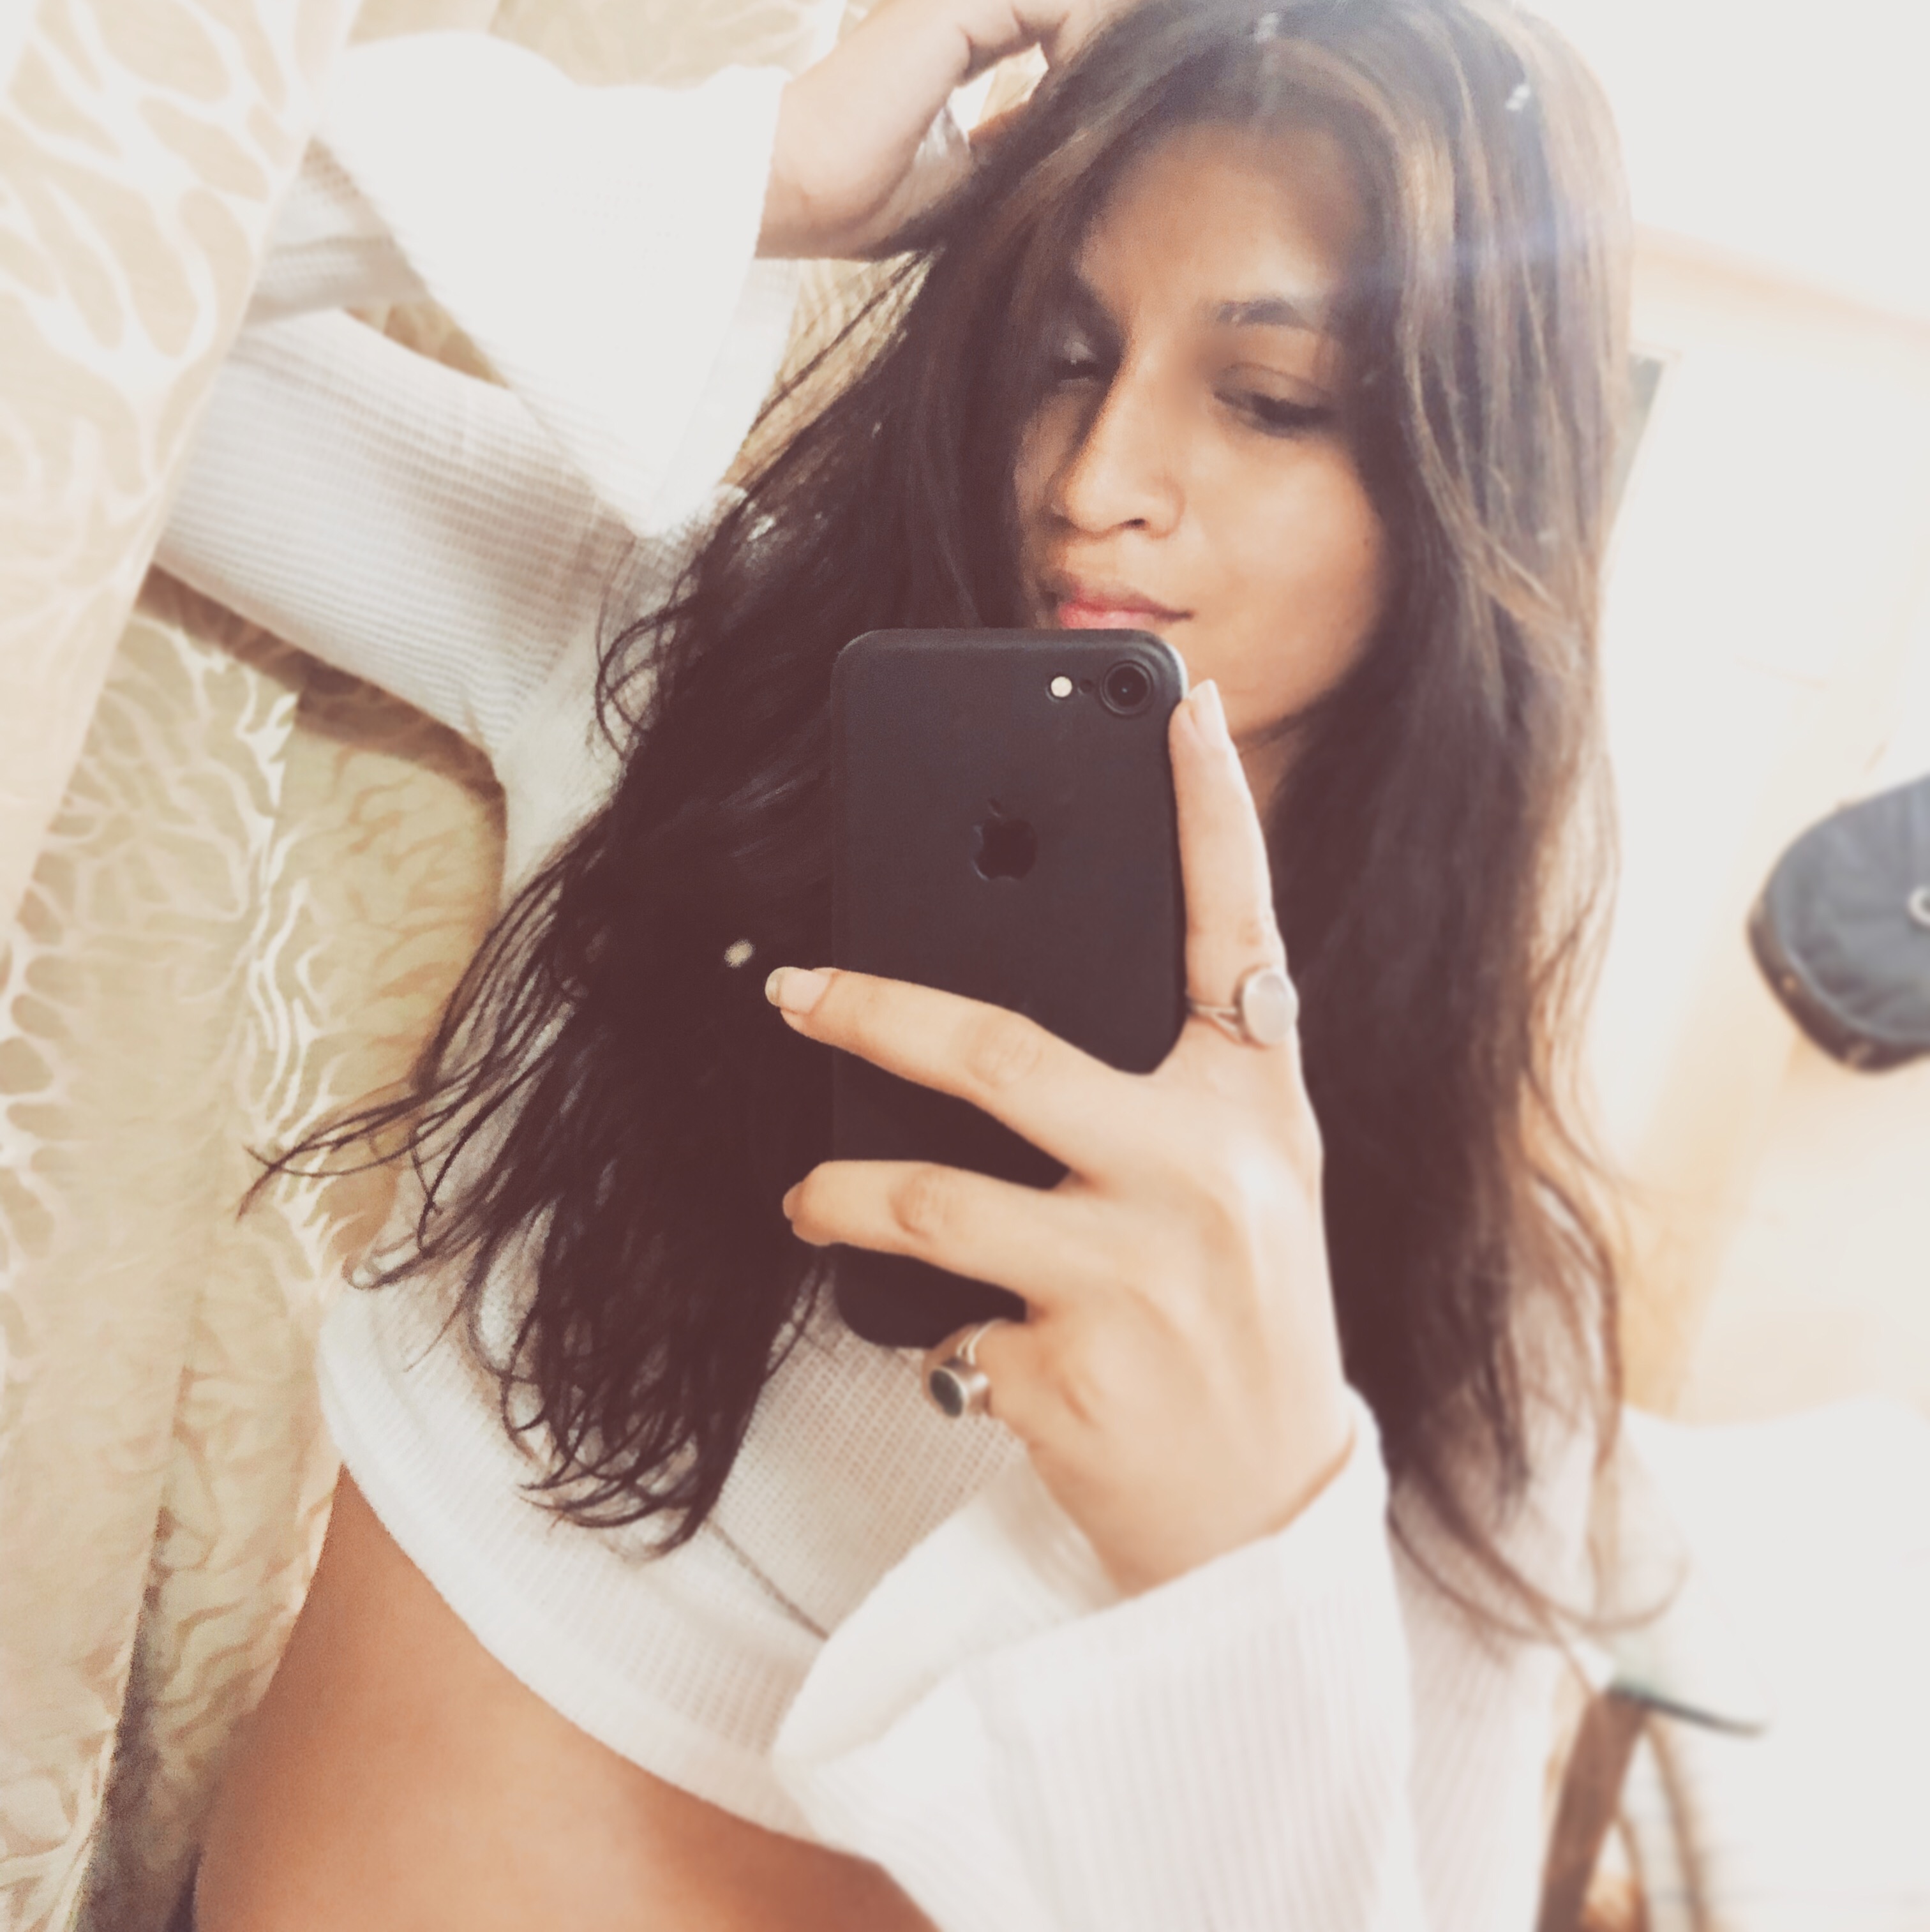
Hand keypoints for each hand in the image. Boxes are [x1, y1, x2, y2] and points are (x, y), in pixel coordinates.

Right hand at [756, 0, 1130, 261]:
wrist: (797, 190)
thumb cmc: (863, 194)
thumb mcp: (972, 162)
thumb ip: (1022, 125)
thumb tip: (1085, 120)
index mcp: (959, 9)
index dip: (1101, 18)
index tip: (1099, 96)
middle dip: (1117, 10)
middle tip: (1103, 91)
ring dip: (1106, 30)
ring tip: (1082, 103)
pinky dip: (1086, 48)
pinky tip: (1060, 105)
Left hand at [767, 680, 1355, 1596]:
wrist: (1264, 1517)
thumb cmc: (1241, 1320)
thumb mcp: (1244, 1183)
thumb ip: (1172, 1086)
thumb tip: (1027, 988)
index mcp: (1257, 1103)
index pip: (1236, 926)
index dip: (1209, 806)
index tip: (1179, 703)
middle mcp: (1209, 1169)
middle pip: (1002, 1049)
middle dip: (872, 1010)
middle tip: (795, 988)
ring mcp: (1137, 1272)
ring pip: (927, 1192)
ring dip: (835, 1195)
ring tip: (805, 1199)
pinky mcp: (1069, 1370)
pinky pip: (942, 1317)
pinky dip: (927, 1327)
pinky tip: (957, 1342)